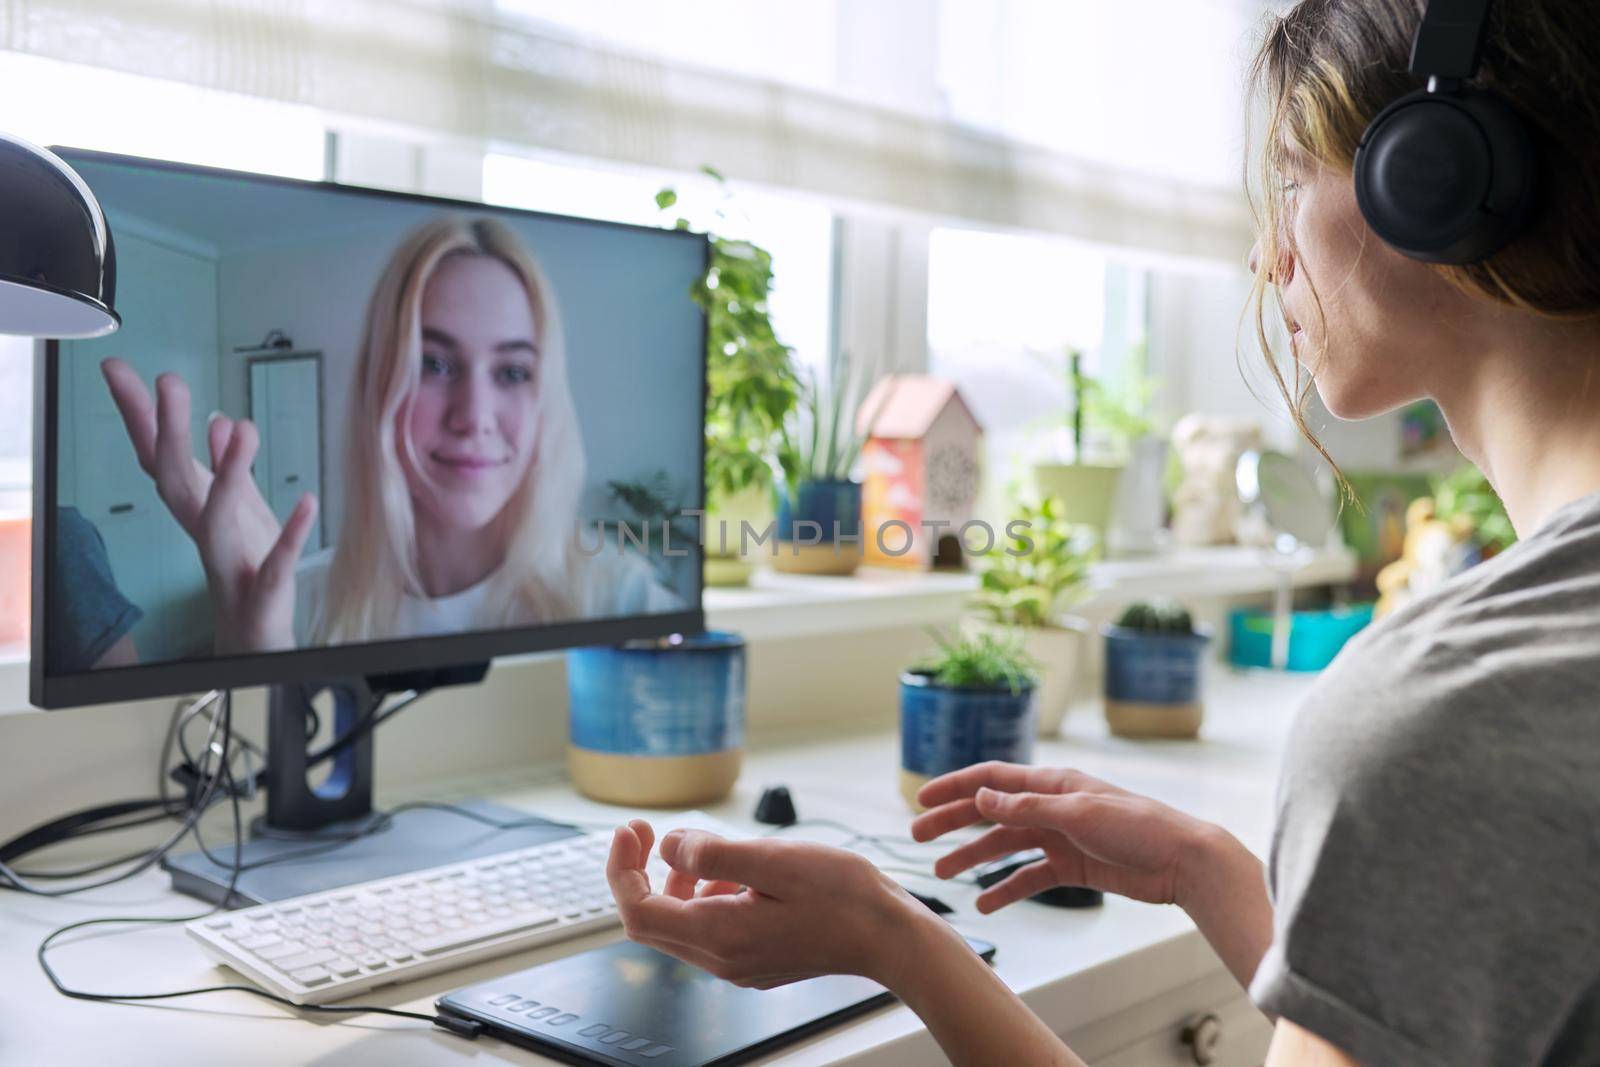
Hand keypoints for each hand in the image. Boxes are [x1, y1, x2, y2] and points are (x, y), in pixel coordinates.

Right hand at [101, 359, 317, 652]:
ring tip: (242, 427)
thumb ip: (227, 467)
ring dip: (227, 473)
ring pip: (215, 517)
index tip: (117, 366)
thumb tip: (218, 419)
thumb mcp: (239, 508)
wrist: (256, 637)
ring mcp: (230, 562)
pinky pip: (276, 561)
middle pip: (174, 478)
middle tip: (169, 379)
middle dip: (168, 430)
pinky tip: (308, 503)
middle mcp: (202, 531)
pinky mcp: (264, 591)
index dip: (139, 413)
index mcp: (196, 508)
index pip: (157, 454)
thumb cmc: (246, 567)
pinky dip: (291, 533)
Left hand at [605, 820, 951, 990]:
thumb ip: (714, 854)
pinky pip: (709, 929)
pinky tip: (738, 875)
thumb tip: (669, 846)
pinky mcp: (755, 960)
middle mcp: (722, 959)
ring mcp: (738, 964)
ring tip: (707, 848)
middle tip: (646, 830)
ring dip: (676, 883)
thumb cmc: (843, 896)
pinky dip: (705, 896)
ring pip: (679, 924)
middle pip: (651, 921)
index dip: (623, 869)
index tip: (631, 830)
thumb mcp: (774, 860)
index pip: (638, 911)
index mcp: (719, 934)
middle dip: (640, 873)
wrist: (889, 937)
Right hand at [910, 761, 1225, 913]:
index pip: (991, 779)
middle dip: (952, 823)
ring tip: (940, 874)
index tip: (920, 799)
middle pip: (990, 812)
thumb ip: (1027, 807)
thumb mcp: (1078, 814)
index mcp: (1052, 784)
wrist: (1183, 861)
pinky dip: (1007, 889)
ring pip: (1005, 847)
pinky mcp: (1074, 868)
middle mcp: (1051, 807)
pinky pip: (1031, 877)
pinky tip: (984, 903)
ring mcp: (1061, 838)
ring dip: (972, 858)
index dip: (954, 787)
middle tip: (916, 837)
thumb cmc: (1138, 827)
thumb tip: (980, 797)